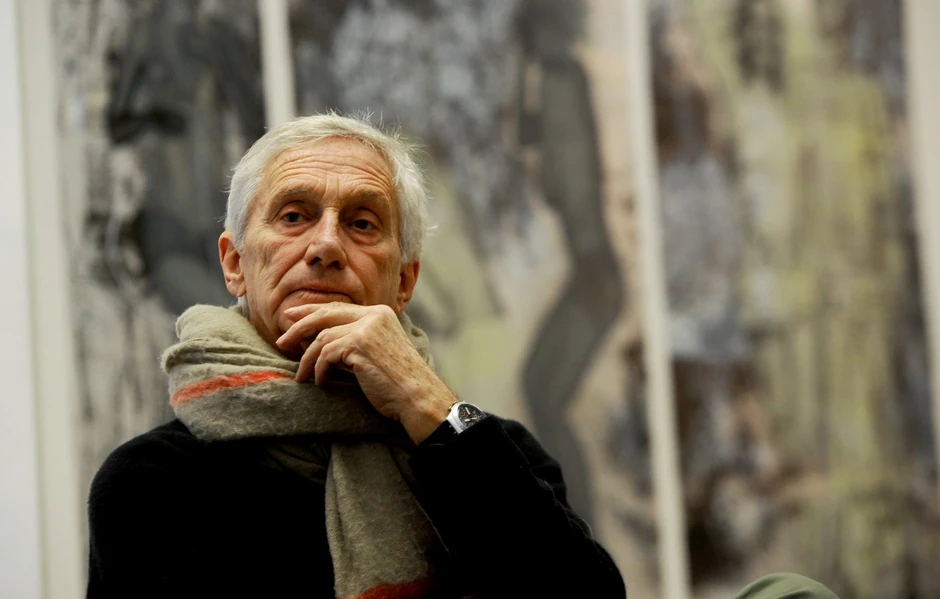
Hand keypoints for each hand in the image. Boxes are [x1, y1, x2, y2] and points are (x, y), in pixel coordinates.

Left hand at [277, 302, 454, 442]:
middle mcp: (373, 315)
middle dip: (298, 327)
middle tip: (282, 341)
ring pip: (322, 337)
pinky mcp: (360, 344)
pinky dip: (319, 370)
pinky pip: (326, 354)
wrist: (417, 396)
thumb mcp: (375, 352)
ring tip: (302, 376)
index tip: (291, 319)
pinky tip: (321, 382)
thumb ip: (352, 341)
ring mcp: (367, 328)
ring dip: (307, 359)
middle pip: (324, 314)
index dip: (311, 312)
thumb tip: (316, 340)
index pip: (337, 307)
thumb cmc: (397, 382)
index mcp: (379, 313)